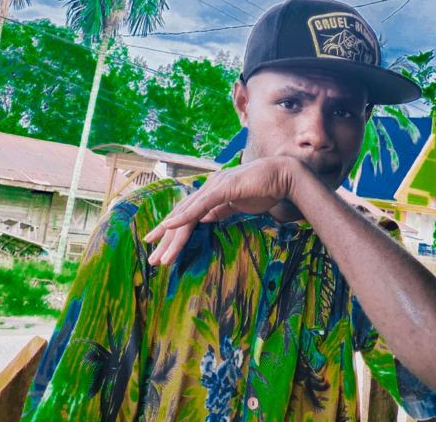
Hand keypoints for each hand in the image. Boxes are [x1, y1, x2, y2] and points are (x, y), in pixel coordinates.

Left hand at [144, 156, 301, 264]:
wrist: (282, 175)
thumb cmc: (263, 189)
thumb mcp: (237, 204)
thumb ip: (220, 210)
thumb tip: (204, 219)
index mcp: (211, 192)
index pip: (186, 214)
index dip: (172, 231)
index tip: (160, 248)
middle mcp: (208, 187)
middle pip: (181, 215)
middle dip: (165, 239)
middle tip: (153, 260)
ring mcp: (215, 186)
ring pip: (187, 213)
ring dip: (171, 236)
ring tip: (161, 256)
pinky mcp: (224, 188)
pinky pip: (201, 205)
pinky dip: (184, 216)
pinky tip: (170, 226)